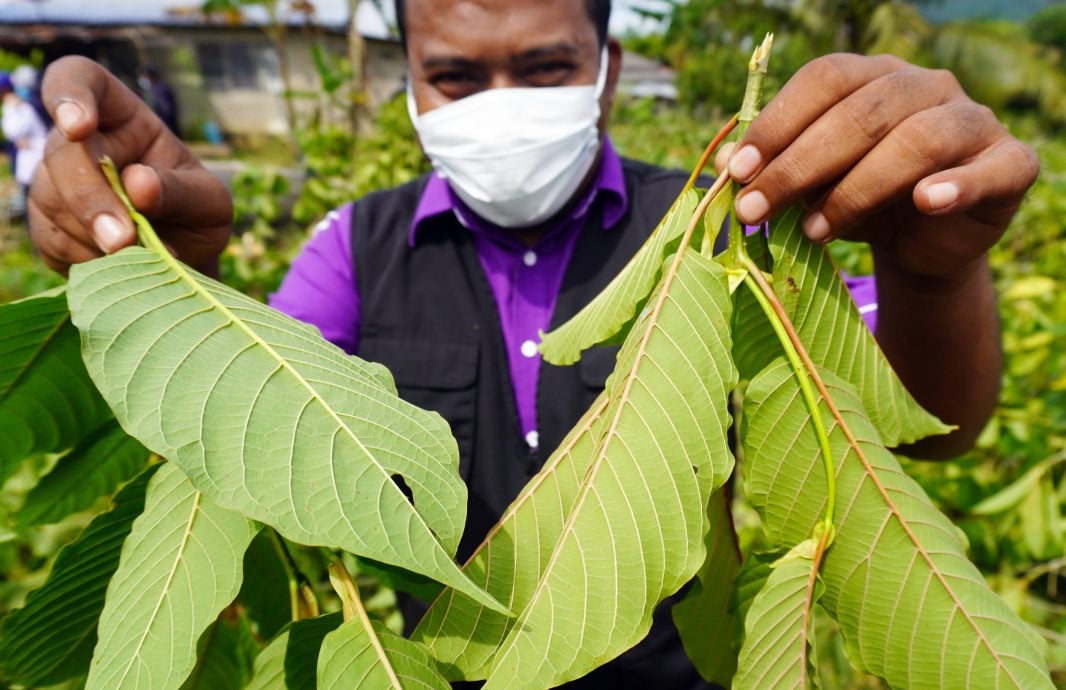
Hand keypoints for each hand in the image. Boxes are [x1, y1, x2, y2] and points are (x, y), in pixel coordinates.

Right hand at [29, 56, 231, 274]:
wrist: (184, 266)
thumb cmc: (198, 219)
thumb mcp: (211, 205)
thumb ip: (183, 193)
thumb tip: (138, 185)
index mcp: (124, 119)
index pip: (81, 79)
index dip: (70, 94)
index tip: (78, 126)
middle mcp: (84, 143)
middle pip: (62, 153)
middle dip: (91, 198)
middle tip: (123, 240)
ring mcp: (57, 183)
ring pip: (51, 200)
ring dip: (93, 235)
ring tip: (139, 255)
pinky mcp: (47, 226)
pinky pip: (51, 240)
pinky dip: (86, 259)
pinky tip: (118, 265)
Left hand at [722, 54, 1038, 280]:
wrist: (921, 242)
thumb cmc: (860, 200)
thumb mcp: (810, 187)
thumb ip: (772, 169)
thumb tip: (723, 163)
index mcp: (874, 77)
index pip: (825, 79)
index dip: (778, 124)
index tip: (737, 171)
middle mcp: (926, 86)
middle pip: (863, 112)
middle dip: (799, 164)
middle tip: (755, 209)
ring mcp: (972, 121)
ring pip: (917, 139)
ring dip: (857, 188)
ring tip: (814, 231)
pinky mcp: (1010, 164)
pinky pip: (989, 170)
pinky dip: (957, 185)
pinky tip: (926, 202)